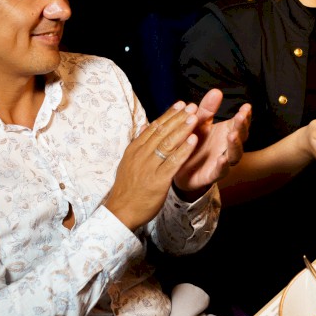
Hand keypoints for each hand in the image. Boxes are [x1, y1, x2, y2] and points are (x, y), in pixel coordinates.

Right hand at [105, 102, 200, 230]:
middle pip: (162, 132)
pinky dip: (183, 150)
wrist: (120, 212)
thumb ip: (139, 143)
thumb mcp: (129, 162)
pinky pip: (172, 162)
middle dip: (178, 118)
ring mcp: (149, 167)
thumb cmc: (128, 188)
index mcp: (135, 149)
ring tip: (195, 117)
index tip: (181, 104)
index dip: (169, 115)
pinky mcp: (158, 180)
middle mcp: (141, 155)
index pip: (154, 127)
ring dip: (182, 129)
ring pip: (168, 144)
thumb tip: (145, 125)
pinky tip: (193, 140)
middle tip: (192, 106)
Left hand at [173, 89, 251, 192]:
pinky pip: (220, 171)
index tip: (246, 107)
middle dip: (242, 127)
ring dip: (235, 145)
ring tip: (232, 135)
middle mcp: (227, 147)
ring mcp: (222, 161)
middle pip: (241, 137)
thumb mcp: (198, 123)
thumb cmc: (192, 142)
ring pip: (234, 154)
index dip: (245, 116)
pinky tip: (222, 159)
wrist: (179, 167)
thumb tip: (216, 91)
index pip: (240, 123)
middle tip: (241, 116)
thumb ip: (207, 109)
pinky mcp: (212, 174)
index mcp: (226, 132)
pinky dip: (223, 166)